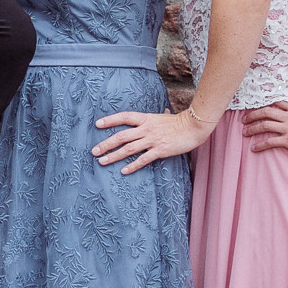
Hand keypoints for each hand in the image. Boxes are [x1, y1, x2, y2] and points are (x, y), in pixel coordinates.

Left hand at [92, 105, 216, 174]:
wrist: (193, 127)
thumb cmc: (178, 122)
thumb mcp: (162, 117)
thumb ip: (152, 120)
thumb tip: (150, 117)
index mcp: (146, 119)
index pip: (124, 117)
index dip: (110, 120)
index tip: (97, 124)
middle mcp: (146, 129)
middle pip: (121, 136)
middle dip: (106, 144)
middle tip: (93, 151)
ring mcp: (152, 140)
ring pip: (128, 149)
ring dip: (113, 156)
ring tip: (102, 161)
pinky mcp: (160, 151)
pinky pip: (143, 159)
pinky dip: (132, 166)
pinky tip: (123, 171)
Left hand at [242, 103, 287, 158]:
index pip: (277, 104)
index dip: (265, 106)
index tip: (257, 109)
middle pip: (266, 112)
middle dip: (252, 115)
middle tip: (244, 120)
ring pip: (264, 125)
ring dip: (252, 128)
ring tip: (244, 132)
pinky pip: (270, 141)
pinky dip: (260, 145)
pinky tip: (254, 148)